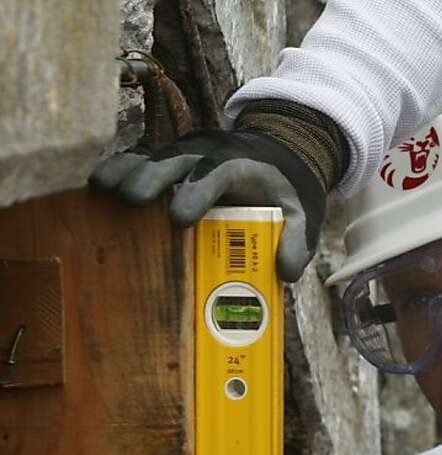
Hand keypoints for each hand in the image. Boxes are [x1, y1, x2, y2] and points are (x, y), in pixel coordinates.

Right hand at [90, 100, 346, 281]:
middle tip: (130, 201)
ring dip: (127, 169)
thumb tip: (287, 274)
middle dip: (153, 178)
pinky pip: (142, 157)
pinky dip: (121, 167)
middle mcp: (209, 152)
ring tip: (100, 188)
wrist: (281, 152)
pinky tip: (96, 184)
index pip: (219, 174)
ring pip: (152, 154)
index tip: (180, 219)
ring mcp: (186, 151)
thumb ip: (298, 242)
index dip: (198, 193)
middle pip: (177, 159)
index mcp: (242, 165)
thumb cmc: (287, 189)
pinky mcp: (171, 156)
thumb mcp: (303, 214)